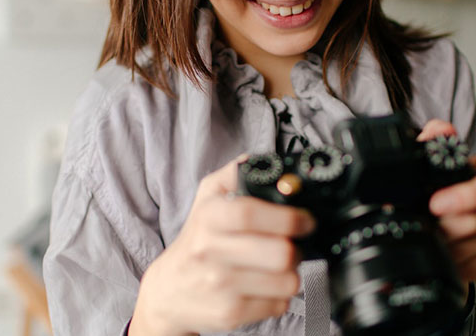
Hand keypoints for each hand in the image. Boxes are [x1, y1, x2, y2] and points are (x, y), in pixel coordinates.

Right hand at [129, 155, 315, 335]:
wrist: (169, 290)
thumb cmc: (197, 240)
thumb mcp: (207, 198)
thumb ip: (235, 174)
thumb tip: (262, 162)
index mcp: (208, 218)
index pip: (249, 213)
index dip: (287, 216)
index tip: (305, 219)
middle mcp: (211, 252)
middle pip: (280, 253)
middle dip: (297, 248)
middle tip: (292, 244)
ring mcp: (220, 286)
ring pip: (287, 281)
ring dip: (291, 273)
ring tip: (276, 266)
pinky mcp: (230, 314)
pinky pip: (278, 305)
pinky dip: (279, 296)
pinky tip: (264, 286)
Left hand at [418, 120, 475, 284]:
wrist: (448, 214)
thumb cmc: (441, 184)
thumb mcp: (434, 160)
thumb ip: (434, 141)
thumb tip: (439, 129)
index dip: (465, 197)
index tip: (435, 204)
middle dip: (443, 227)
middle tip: (423, 225)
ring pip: (474, 247)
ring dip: (446, 247)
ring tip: (431, 239)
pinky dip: (460, 265)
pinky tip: (447, 257)